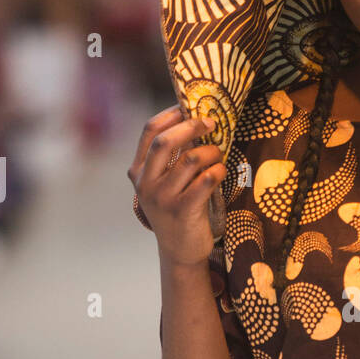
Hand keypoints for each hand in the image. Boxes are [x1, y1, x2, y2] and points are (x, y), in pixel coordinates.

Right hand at [127, 104, 225, 265]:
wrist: (179, 251)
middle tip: (211, 123)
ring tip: (218, 156)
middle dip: (192, 126)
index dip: (171, 114)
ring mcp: (162, 198)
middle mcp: (146, 183)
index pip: (150, 131)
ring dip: (211, 152)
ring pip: (190, 159)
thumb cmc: (177, 210)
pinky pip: (205, 180)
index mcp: (138, 171)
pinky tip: (220, 172)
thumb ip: (170, 158)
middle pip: (166, 141)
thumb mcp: (164, 183)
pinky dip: (218, 171)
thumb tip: (194, 121)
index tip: (189, 108)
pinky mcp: (182, 210)